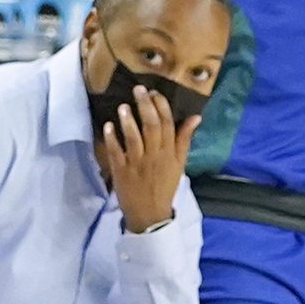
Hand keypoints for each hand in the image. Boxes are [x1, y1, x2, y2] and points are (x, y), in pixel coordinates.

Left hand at [92, 84, 200, 234]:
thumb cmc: (164, 185)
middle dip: (145, 106)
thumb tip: (195, 117)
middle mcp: (155, 155)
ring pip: (134, 137)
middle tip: (138, 90)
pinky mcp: (121, 170)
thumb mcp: (179, 163)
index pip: (168, 124)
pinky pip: (116, 152)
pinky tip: (108, 126)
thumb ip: (185, 139)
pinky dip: (112, 138)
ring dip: (128, 120)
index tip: (154, 92)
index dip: (161, 106)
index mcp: (170, 152)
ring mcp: (137, 163)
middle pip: (151, 126)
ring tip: (123, 106)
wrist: (150, 213)